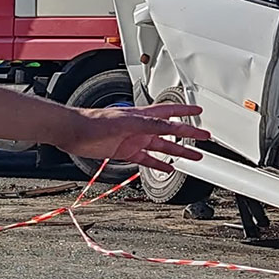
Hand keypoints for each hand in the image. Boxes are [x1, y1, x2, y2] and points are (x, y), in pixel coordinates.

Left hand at [61, 104, 209, 172]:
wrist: (74, 133)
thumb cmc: (95, 122)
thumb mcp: (126, 122)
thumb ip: (149, 124)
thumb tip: (170, 126)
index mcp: (143, 116)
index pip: (170, 112)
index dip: (186, 111)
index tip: (199, 111)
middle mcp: (142, 128)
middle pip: (172, 131)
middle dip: (189, 134)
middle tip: (205, 138)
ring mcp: (135, 140)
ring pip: (163, 146)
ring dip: (179, 151)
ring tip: (194, 156)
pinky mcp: (126, 152)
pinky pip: (147, 159)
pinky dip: (159, 164)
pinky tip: (168, 168)